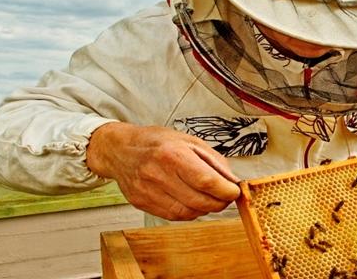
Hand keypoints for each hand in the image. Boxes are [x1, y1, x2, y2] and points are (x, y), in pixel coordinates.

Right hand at [87, 122, 240, 220]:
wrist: (121, 150)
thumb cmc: (158, 142)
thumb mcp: (190, 141)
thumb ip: (214, 161)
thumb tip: (232, 181)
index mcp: (173, 154)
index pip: (206, 181)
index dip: (225, 191)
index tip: (235, 191)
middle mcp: (158, 174)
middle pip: (199, 200)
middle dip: (219, 202)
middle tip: (226, 197)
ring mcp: (148, 191)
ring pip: (187, 213)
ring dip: (205, 209)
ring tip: (210, 198)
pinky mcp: (142, 203)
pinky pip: (173, 216)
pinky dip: (189, 213)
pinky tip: (193, 202)